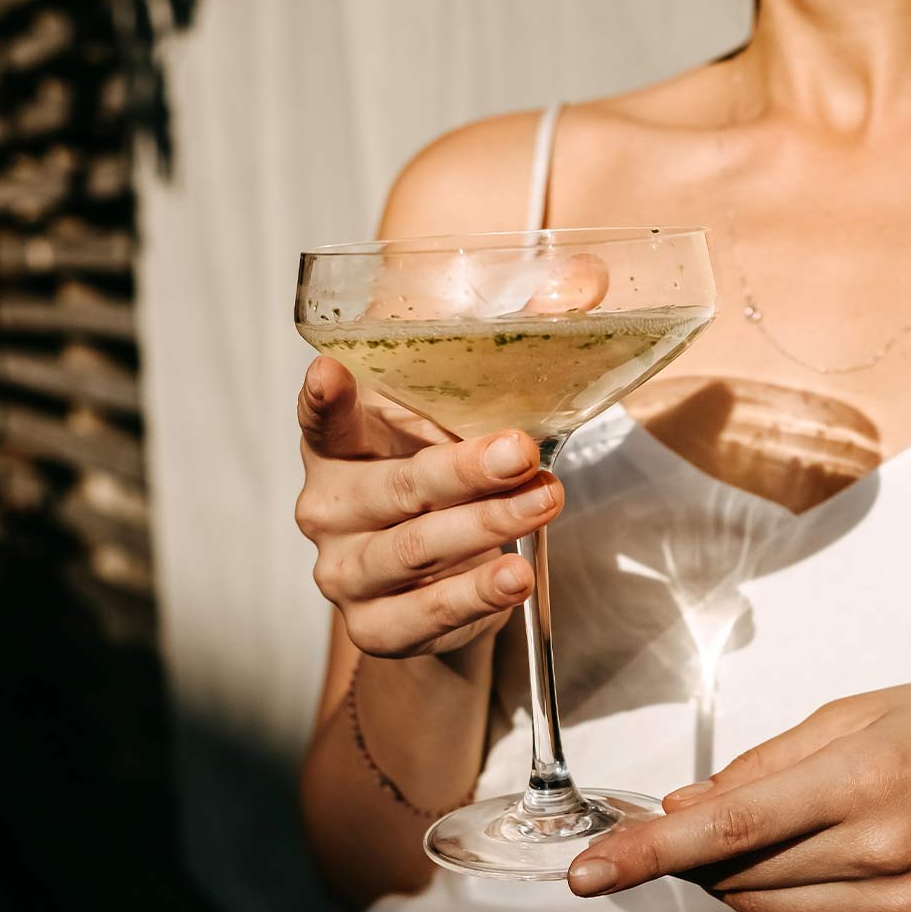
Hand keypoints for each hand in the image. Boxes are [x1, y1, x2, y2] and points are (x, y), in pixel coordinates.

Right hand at [294, 356, 563, 658]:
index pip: (323, 419)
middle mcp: (330, 508)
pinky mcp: (374, 628)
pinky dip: (474, 594)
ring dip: (485, 526)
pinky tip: (514, 575)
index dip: (325, 398)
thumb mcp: (469, 421)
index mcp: (340, 447)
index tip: (332, 371)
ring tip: (543, 504)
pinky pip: (426, 613)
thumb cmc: (450, 483)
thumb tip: (587, 284)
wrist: (446, 586)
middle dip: (464, 469)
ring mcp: (346, 572)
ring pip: (414, 549)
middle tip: (521, 452)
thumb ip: (517, 353)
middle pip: (395, 488)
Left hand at [565, 680, 910, 911]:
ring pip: (763, 909)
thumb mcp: (858, 711)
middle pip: (741, 870)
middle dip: (687, 852)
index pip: (732, 823)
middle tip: (667, 828)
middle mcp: (882, 845)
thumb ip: (765, 761)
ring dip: (720, 885)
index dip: (649, 850)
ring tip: (723, 851)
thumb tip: (684, 804)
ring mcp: (899, 904)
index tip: (587, 868)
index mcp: (863, 772)